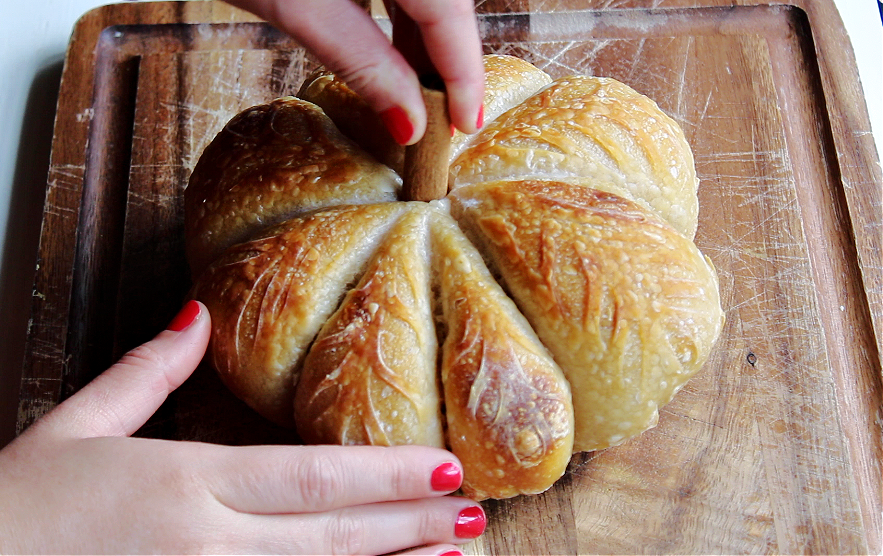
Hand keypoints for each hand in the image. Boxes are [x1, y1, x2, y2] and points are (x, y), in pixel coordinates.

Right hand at [0, 301, 484, 553]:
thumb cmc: (17, 509)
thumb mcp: (75, 425)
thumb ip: (146, 370)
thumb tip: (194, 313)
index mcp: (183, 482)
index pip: (311, 476)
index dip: (386, 474)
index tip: (446, 463)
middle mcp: (206, 544)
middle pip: (331, 531)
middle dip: (412, 521)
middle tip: (476, 510)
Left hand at [224, 0, 484, 144]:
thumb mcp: (295, 7)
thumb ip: (361, 62)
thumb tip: (410, 122)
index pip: (449, 10)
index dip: (463, 71)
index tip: (468, 121)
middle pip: (446, 0)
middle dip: (446, 60)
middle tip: (443, 118)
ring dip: (426, 40)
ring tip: (418, 93)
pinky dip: (404, 14)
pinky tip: (396, 50)